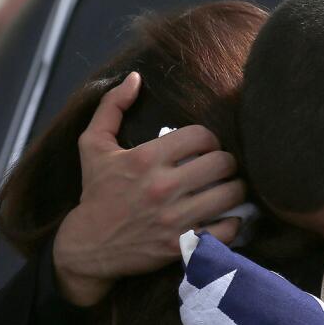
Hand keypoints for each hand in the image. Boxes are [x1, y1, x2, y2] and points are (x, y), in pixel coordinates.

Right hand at [53, 72, 246, 305]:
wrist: (89, 246)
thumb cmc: (95, 192)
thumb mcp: (93, 145)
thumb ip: (111, 107)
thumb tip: (134, 78)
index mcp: (146, 159)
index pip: (201, 136)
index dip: (209, 139)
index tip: (204, 148)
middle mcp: (163, 187)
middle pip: (222, 163)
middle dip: (226, 163)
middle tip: (221, 168)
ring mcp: (175, 218)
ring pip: (231, 194)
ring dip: (235, 189)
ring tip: (228, 189)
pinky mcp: (184, 244)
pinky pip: (228, 229)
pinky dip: (233, 222)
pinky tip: (226, 216)